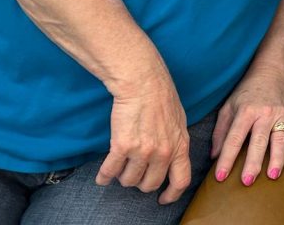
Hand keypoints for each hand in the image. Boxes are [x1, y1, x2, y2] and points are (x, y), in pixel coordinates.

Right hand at [95, 74, 190, 204]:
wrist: (143, 83)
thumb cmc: (161, 97)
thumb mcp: (178, 122)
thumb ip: (176, 143)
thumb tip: (172, 159)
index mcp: (180, 146)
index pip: (181, 180)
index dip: (171, 195)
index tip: (162, 199)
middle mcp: (164, 152)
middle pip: (150, 185)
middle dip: (140, 182)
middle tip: (135, 173)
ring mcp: (143, 151)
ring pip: (129, 181)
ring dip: (123, 177)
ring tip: (121, 166)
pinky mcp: (123, 146)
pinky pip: (110, 172)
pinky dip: (104, 177)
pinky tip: (102, 176)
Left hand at [210, 65, 283, 185]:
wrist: (270, 72)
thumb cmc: (246, 92)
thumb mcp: (228, 107)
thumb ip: (221, 132)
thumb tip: (214, 156)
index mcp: (245, 111)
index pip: (234, 138)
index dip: (227, 158)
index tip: (221, 176)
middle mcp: (264, 113)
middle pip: (258, 140)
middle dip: (253, 162)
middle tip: (248, 181)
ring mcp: (280, 114)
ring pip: (279, 138)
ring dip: (277, 158)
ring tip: (273, 175)